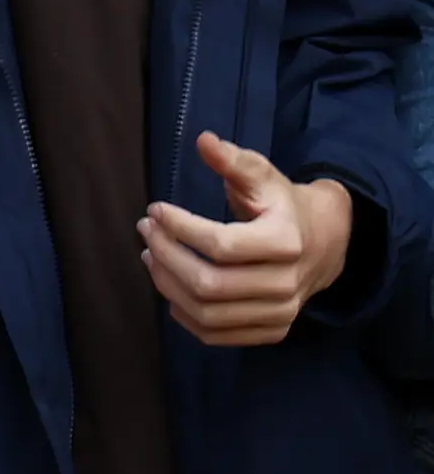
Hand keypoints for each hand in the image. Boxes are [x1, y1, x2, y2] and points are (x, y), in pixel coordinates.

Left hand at [147, 135, 355, 344]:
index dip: (180, 228)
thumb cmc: (283, 205)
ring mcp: (281, 312)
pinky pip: (216, 334)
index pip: (221, 245)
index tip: (155, 209)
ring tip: (151, 255)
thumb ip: (234, 161)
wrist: (326, 242)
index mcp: (287, 242)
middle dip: (166, 256)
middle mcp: (287, 284)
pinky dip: (183, 314)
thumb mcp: (264, 176)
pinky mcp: (272, 330)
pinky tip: (170, 285)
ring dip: (167, 285)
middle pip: (209, 284)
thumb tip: (203, 139)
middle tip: (146, 231)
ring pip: (207, 313)